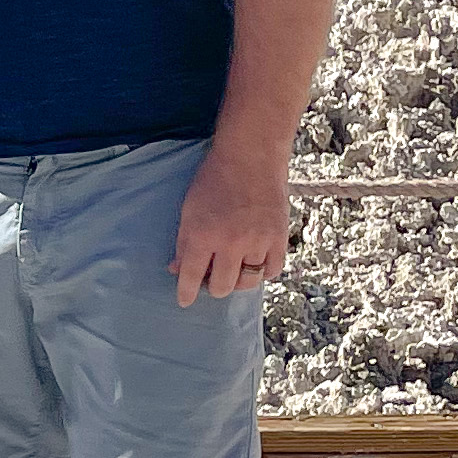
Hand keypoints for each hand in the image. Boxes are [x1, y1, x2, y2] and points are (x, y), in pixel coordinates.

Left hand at [173, 145, 289, 305]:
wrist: (251, 156)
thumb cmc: (214, 179)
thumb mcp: (189, 208)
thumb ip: (184, 241)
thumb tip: (177, 268)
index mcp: (203, 234)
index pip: (190, 276)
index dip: (185, 292)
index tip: (184, 301)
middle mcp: (231, 243)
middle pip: (221, 286)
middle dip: (212, 287)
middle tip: (210, 279)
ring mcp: (258, 242)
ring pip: (247, 282)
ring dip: (237, 281)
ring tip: (231, 272)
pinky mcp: (279, 238)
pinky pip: (272, 270)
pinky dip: (262, 272)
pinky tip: (254, 264)